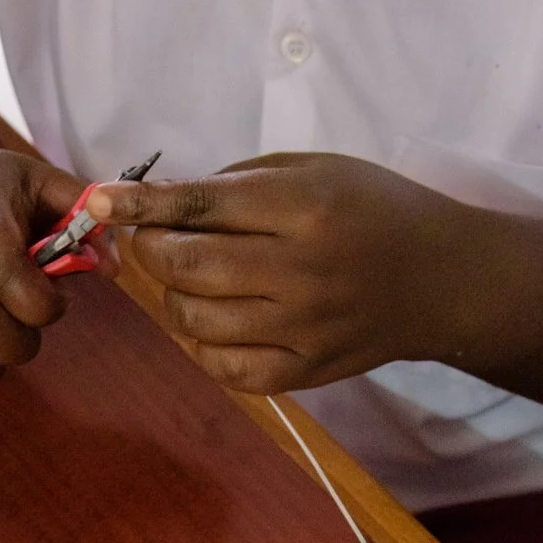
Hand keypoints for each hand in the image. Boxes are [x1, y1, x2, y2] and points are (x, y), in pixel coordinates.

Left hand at [86, 152, 475, 393]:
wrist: (440, 280)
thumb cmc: (374, 211)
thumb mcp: (313, 169)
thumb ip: (237, 185)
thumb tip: (161, 207)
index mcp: (303, 210)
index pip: (199, 207)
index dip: (140, 205)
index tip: (101, 199)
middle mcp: (301, 273)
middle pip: (187, 268)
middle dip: (151, 251)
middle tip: (153, 241)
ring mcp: (304, 331)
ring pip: (196, 322)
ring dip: (175, 298)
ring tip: (193, 281)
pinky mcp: (307, 372)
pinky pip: (227, 370)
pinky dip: (203, 347)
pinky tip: (214, 324)